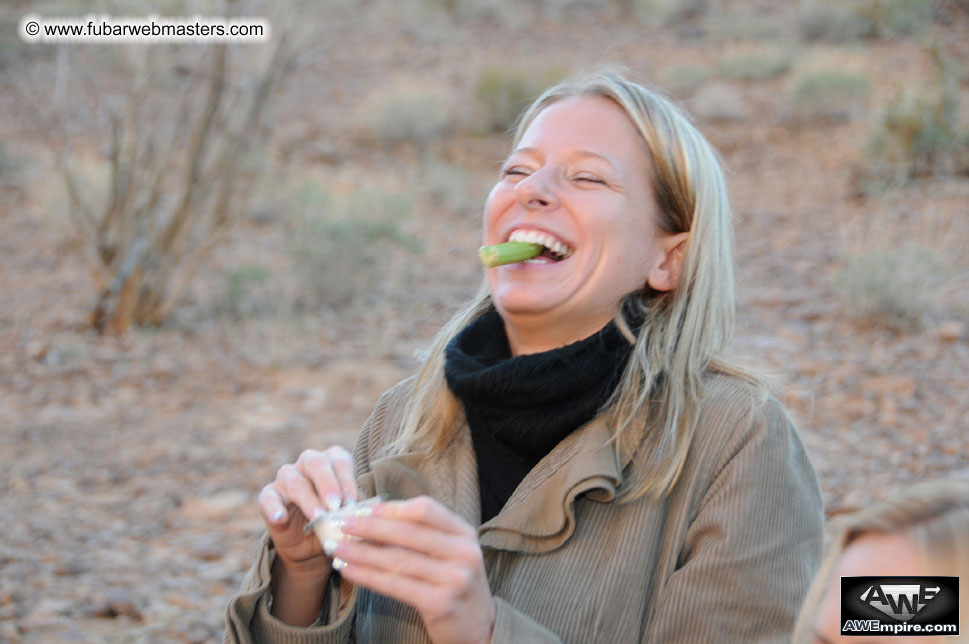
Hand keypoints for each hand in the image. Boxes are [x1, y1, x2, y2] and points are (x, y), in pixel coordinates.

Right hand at [257, 446, 358, 624]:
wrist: (312, 549)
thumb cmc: (337, 525)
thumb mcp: (351, 518)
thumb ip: (361, 511)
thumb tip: (378, 511)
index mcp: (332, 462)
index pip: (340, 460)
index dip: (347, 479)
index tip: (353, 503)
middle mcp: (307, 464)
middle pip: (315, 461)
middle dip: (328, 483)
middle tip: (336, 505)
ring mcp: (286, 478)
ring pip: (293, 479)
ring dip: (307, 498)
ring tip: (319, 517)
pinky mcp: (269, 496)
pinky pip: (267, 498)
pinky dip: (273, 508)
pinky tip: (281, 518)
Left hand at [335, 495, 495, 643]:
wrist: (479, 629)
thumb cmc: (455, 585)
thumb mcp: (449, 554)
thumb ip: (421, 536)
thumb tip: (372, 518)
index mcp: (465, 533)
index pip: (424, 510)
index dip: (391, 509)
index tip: (363, 509)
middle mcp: (464, 552)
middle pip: (408, 532)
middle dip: (369, 527)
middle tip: (341, 524)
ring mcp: (455, 578)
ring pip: (398, 560)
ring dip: (362, 553)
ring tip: (337, 548)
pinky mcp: (441, 603)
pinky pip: (396, 586)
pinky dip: (368, 577)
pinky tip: (349, 571)